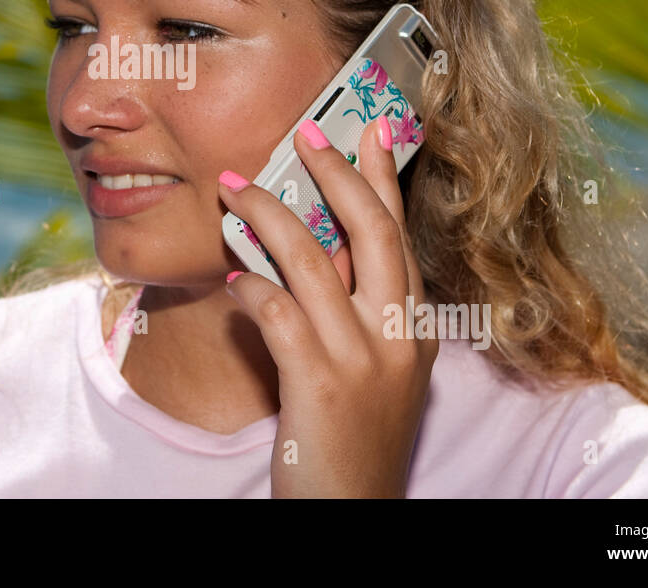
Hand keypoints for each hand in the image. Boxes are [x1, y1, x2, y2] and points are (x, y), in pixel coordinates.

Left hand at [218, 115, 436, 497]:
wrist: (351, 516)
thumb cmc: (353, 443)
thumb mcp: (374, 372)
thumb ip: (356, 313)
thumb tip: (317, 251)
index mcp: (417, 331)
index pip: (400, 238)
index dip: (384, 180)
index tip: (372, 130)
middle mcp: (399, 337)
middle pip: (371, 231)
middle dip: (336, 173)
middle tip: (306, 132)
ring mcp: (364, 360)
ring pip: (312, 260)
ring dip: (266, 216)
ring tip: (234, 190)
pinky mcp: (322, 383)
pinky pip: (278, 311)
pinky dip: (249, 285)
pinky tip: (230, 276)